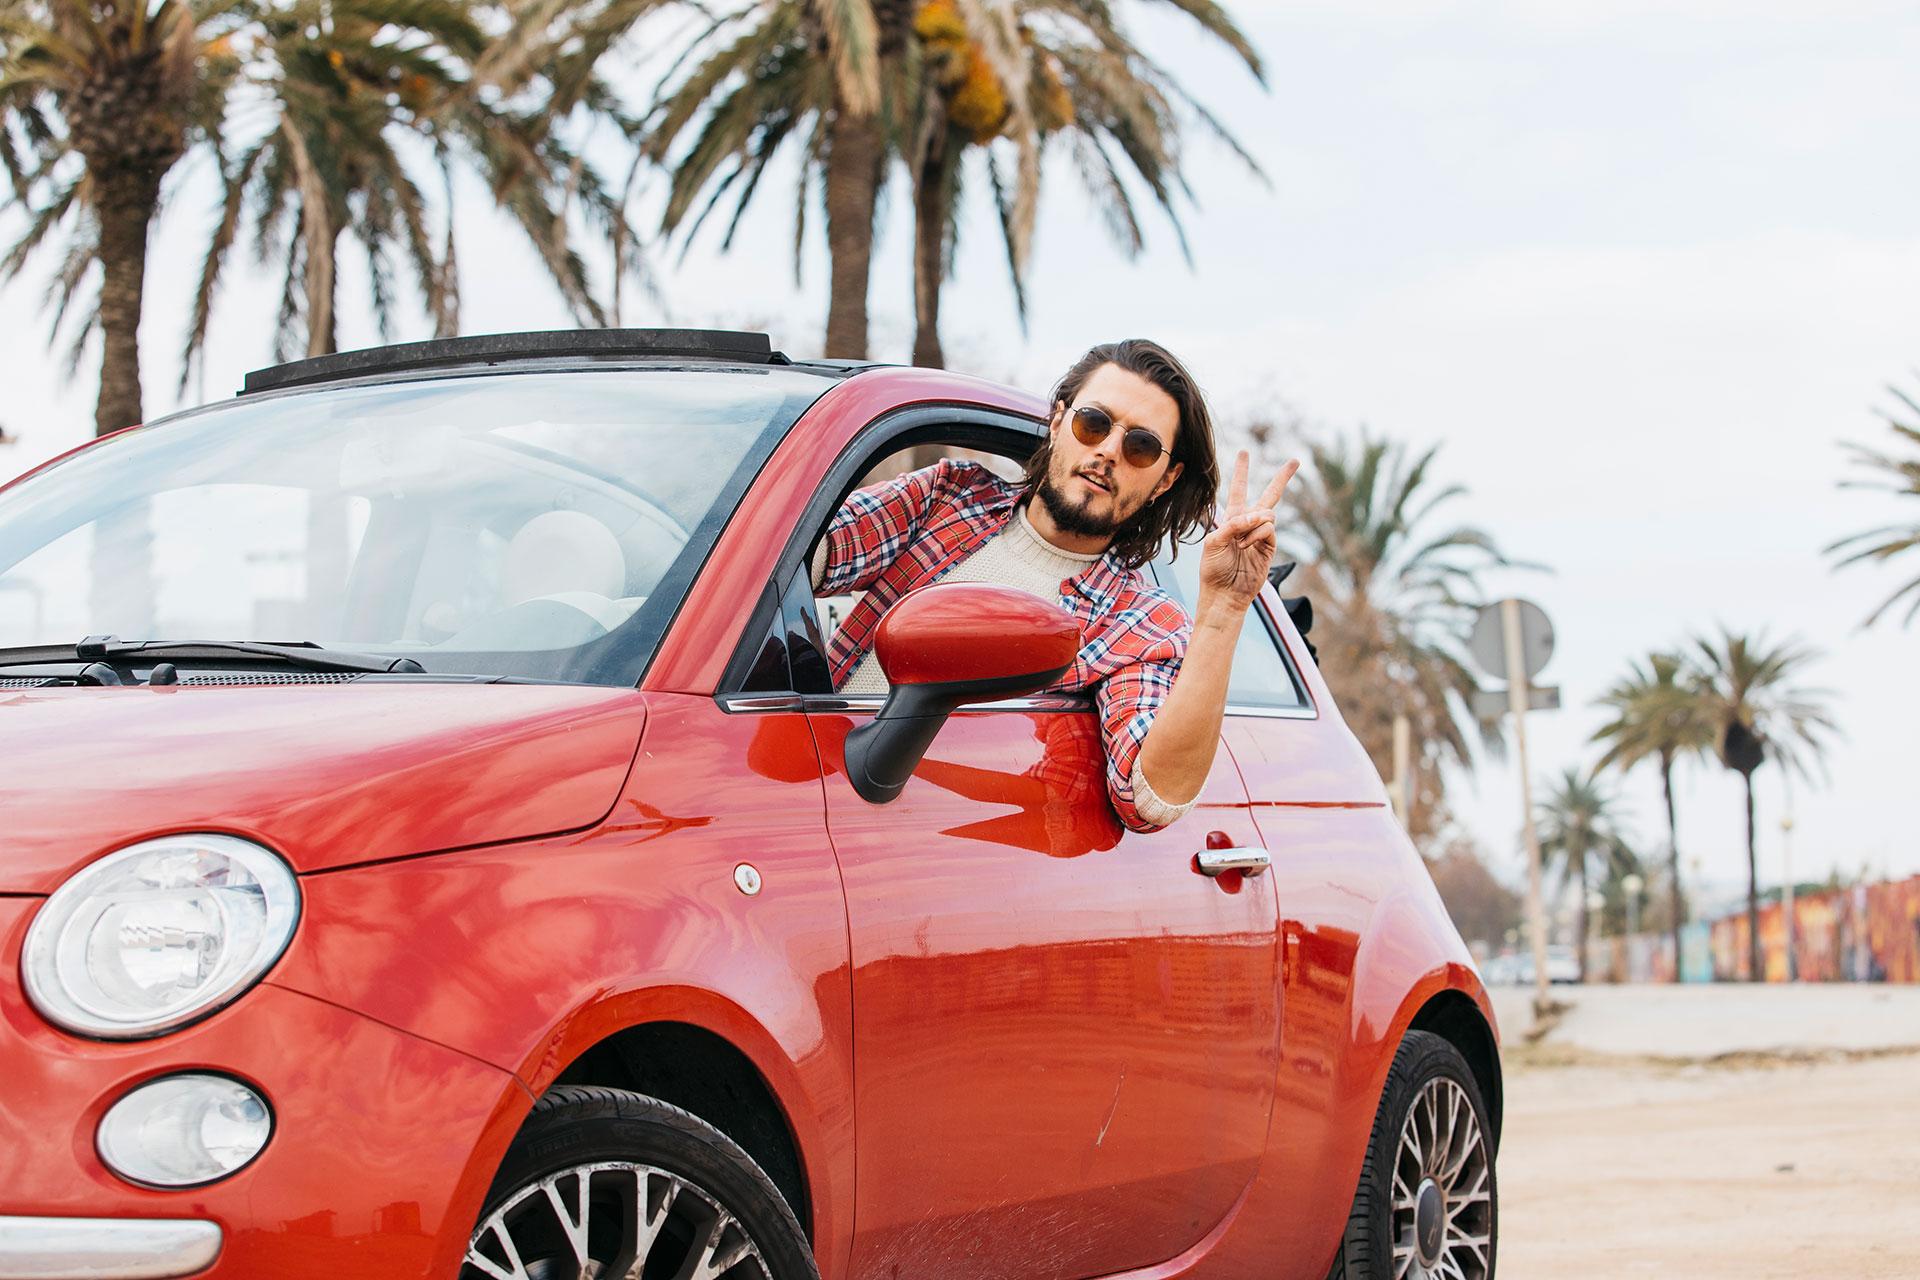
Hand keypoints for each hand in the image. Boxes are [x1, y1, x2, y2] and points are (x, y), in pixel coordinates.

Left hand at [1198, 450, 1298, 609]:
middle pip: (1269, 495)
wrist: (1224, 593)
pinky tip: (1247, 545)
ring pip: (1268, 513)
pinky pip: (1269, 529)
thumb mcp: (1213, 542)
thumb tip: (1257, 517)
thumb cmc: (1213, 569)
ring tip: (1241, 542)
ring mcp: (1261, 535)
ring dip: (1253, 523)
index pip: (1237, 489)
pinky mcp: (1270, 547)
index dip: (1241, 471)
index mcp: (1230, 519)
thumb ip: (1232, 525)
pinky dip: (1257, 534)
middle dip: (1282, 478)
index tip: (1244, 452)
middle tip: (1295, 461)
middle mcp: (1247, 524)